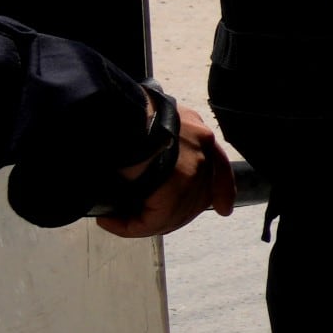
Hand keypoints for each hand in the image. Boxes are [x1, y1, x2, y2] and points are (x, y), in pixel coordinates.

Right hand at [100, 102, 236, 239]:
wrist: (110, 106)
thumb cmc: (118, 110)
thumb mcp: (146, 119)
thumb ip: (158, 141)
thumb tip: (145, 164)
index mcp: (197, 130)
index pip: (220, 167)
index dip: (222, 191)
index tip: (223, 209)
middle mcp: (203, 146)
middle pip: (198, 196)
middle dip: (172, 214)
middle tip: (138, 220)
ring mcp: (195, 165)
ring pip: (176, 211)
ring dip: (146, 222)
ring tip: (118, 220)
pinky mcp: (178, 182)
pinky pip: (156, 219)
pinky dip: (131, 226)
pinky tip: (109, 221)